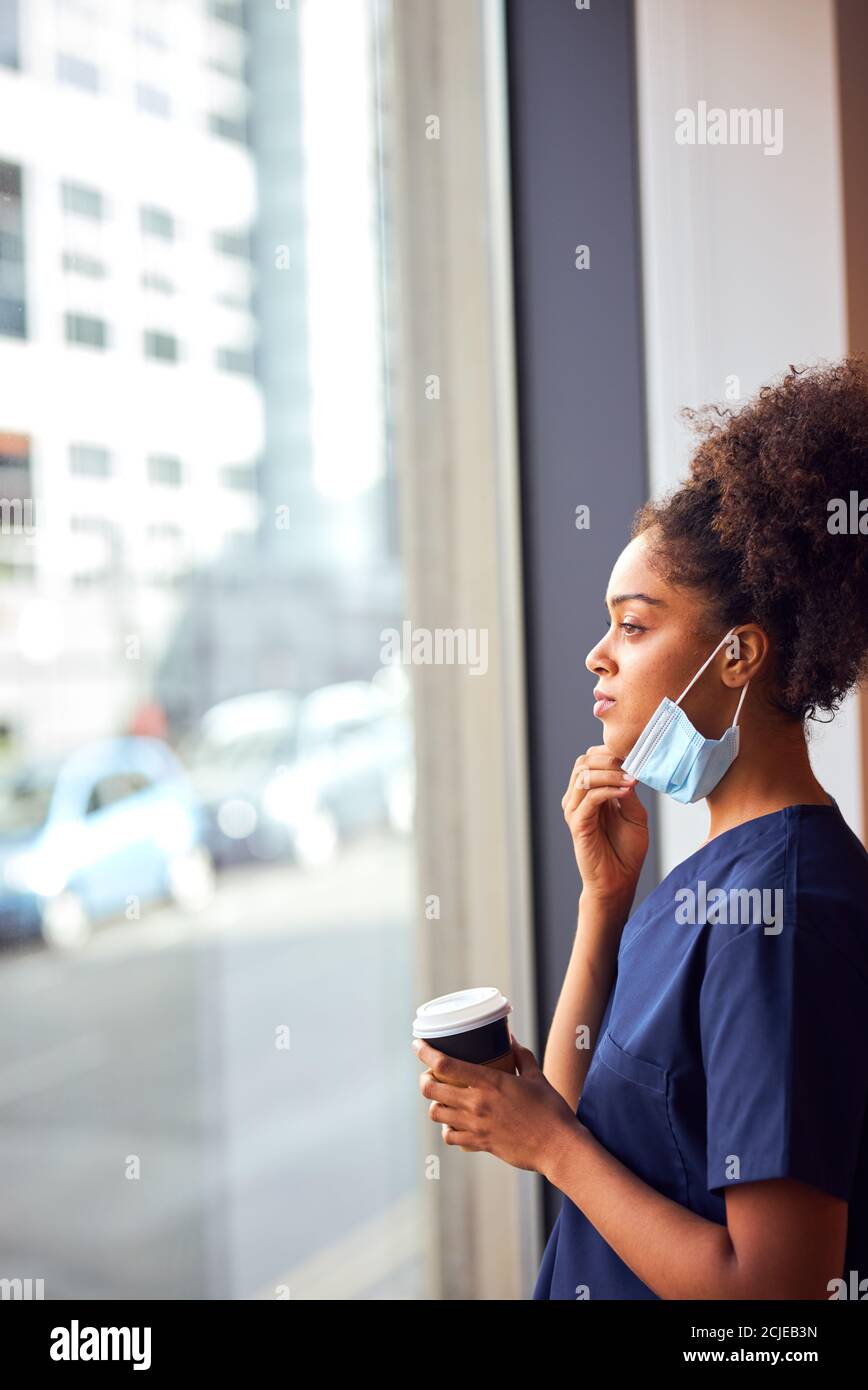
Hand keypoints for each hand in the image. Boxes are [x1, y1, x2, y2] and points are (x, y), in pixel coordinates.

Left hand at [412, 1032, 578, 1174]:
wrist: (558, 1147)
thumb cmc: (551, 1110)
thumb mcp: (536, 1076)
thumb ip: (521, 1056)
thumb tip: (510, 1039)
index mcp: (489, 1082)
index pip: (445, 1064)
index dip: (425, 1053)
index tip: (418, 1045)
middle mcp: (476, 1103)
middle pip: (431, 1089)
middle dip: (424, 1079)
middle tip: (429, 1074)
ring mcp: (476, 1126)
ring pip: (436, 1113)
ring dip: (434, 1103)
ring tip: (441, 1097)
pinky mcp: (480, 1144)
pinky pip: (450, 1137)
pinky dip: (446, 1128)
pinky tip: (453, 1122)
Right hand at [562, 745, 648, 905]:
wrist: (620, 881)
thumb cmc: (627, 850)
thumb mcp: (635, 813)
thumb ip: (627, 791)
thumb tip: (629, 767)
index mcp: (590, 793)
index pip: (591, 759)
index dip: (611, 752)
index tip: (636, 755)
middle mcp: (578, 799)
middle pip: (583, 761)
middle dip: (609, 759)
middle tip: (633, 765)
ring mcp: (575, 811)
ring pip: (584, 776)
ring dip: (610, 773)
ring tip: (631, 780)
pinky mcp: (578, 824)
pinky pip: (590, 797)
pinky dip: (609, 790)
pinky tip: (626, 792)